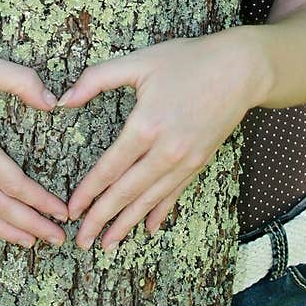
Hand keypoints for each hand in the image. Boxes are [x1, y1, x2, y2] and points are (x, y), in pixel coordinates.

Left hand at [59, 30, 261, 250]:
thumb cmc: (188, 60)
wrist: (241, 70)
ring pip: (150, 200)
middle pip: (126, 193)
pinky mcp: (200, 163)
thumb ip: (97, 79)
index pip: (109, 169)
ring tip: (108, 244)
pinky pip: (175, 193)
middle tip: (82, 241)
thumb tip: (64, 100)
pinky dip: (160, 212)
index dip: (88, 192)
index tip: (71, 210)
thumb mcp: (138, 61)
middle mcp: (166, 151)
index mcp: (145, 127)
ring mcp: (186, 161)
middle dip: (102, 219)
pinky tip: (149, 227)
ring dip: (127, 224)